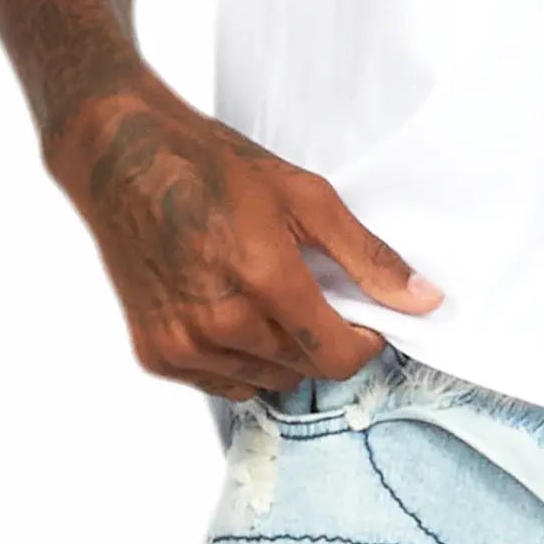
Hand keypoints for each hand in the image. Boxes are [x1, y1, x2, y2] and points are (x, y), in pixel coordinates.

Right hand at [50, 68, 440, 394]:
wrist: (119, 160)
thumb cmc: (210, 167)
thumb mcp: (304, 196)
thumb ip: (367, 257)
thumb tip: (424, 301)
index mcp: (264, 281)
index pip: (339, 356)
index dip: (364, 341)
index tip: (363, 320)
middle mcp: (221, 324)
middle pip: (305, 369)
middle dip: (321, 340)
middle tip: (307, 292)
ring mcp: (184, 345)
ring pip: (266, 380)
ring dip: (279, 352)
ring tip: (261, 296)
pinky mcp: (156, 354)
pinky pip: (223, 383)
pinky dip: (236, 359)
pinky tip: (227, 310)